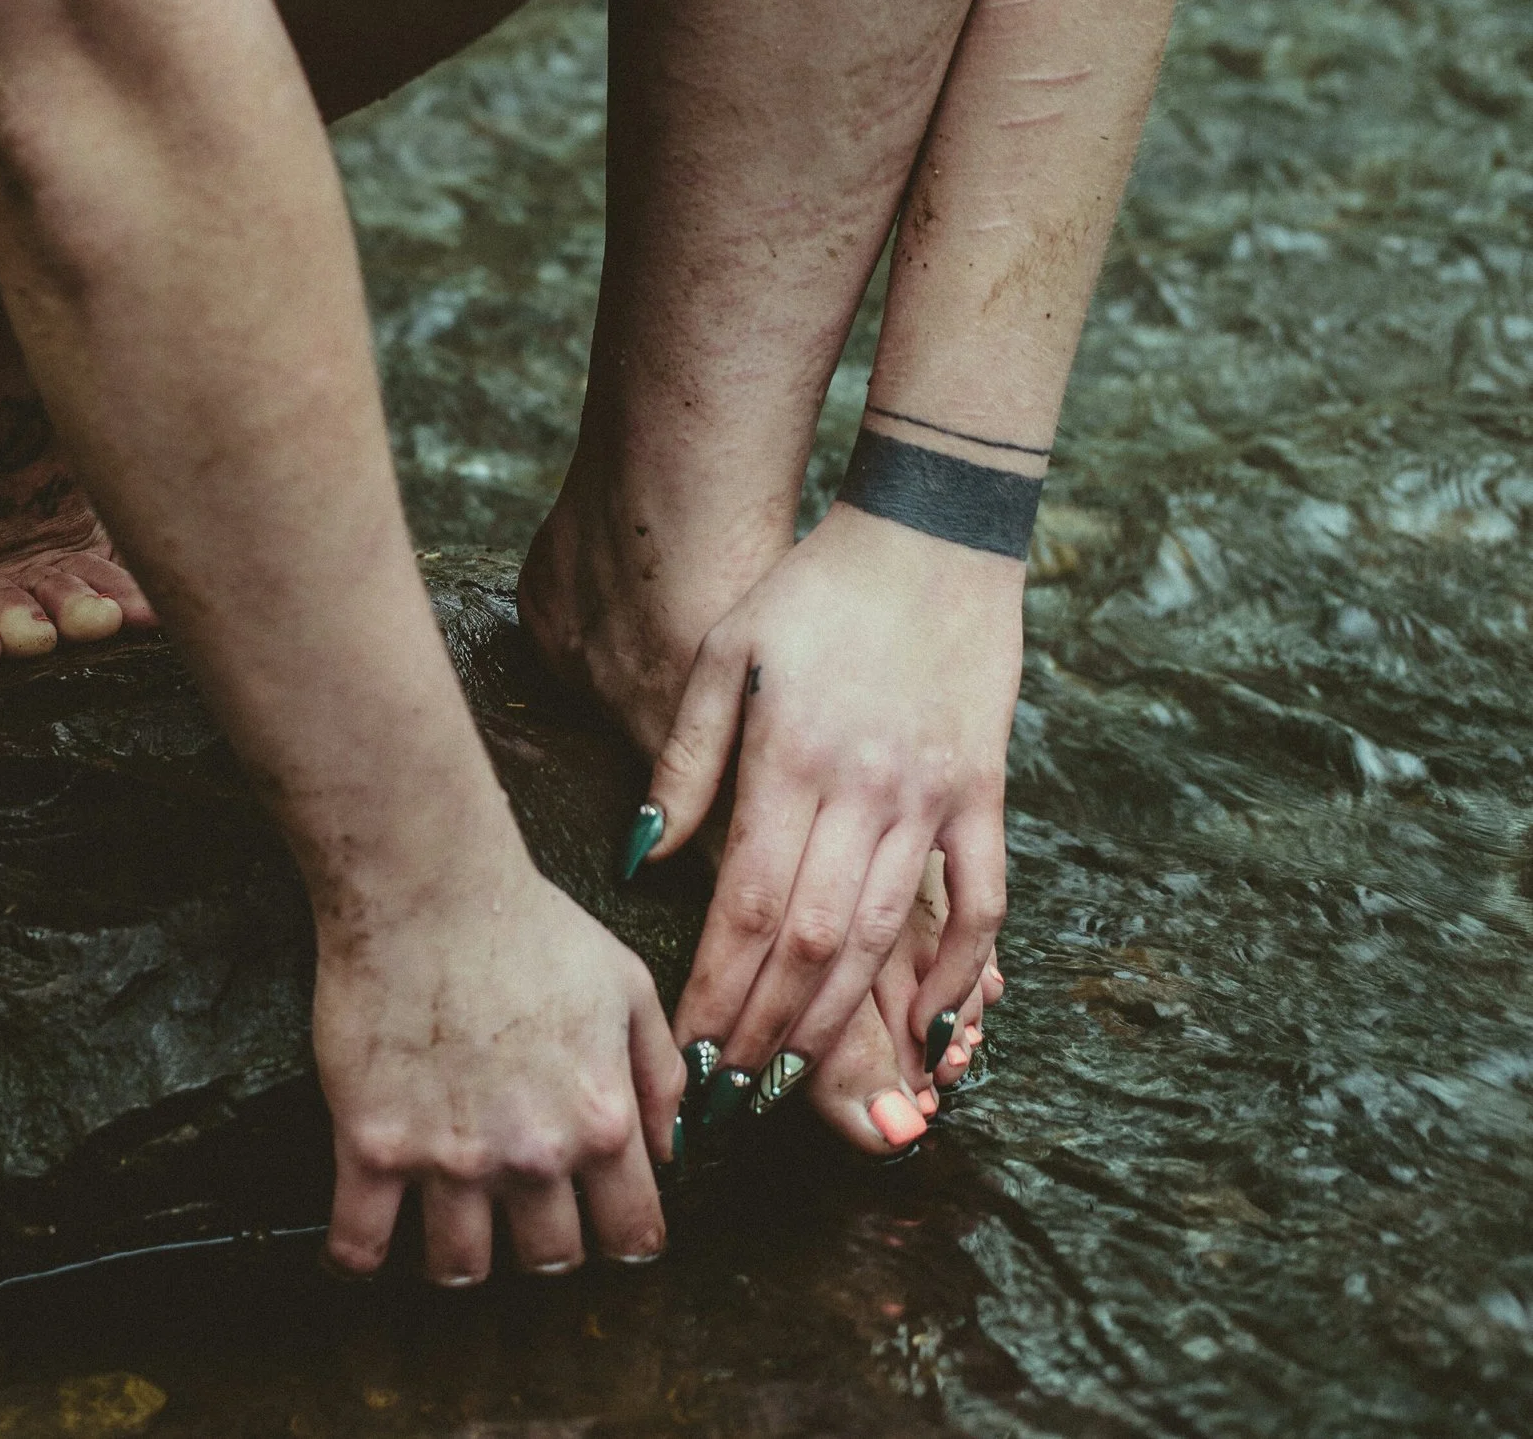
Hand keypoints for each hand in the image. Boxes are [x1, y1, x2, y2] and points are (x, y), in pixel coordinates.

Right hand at [313, 852, 684, 1282]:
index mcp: (601, 1120)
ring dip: (460, 1259)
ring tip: (449, 1231)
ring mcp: (449, 1158)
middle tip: (522, 1220)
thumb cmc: (527, 923)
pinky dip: (357, 1259)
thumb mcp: (628, 987)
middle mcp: (532, 1155)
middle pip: (549, 1262)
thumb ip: (660, 1076)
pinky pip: (359, 1243)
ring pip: (460, 1268)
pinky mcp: (372, 1145)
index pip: (633, 1236)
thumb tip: (668, 1152)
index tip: (606, 1235)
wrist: (426, 886)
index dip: (624, 1242)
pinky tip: (359, 1251)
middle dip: (543, 1247)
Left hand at [643, 501, 1020, 1091]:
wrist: (933, 532)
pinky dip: (960, 972)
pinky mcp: (986, 794)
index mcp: (791, 761)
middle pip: (811, 943)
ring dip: (842, 1021)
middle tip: (732, 1095)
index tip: (691, 1051)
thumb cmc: (813, 591)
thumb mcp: (727, 654)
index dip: (718, 990)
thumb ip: (686, 762)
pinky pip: (982, 902)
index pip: (745, 907)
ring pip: (886, 938)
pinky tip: (934, 1029)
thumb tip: (640, 858)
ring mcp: (935, 797)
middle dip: (766, 1030)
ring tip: (798, 1081)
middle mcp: (866, 791)